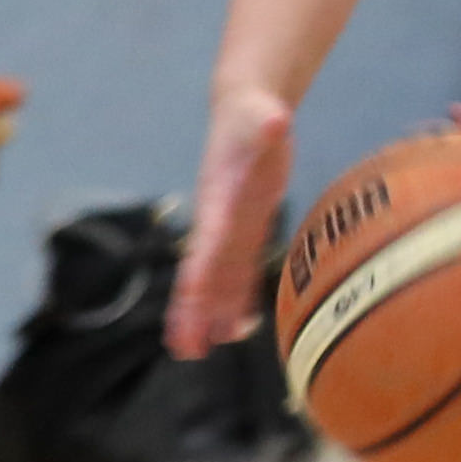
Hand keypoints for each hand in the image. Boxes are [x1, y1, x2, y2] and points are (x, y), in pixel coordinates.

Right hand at [169, 85, 293, 358]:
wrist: (245, 110)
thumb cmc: (254, 113)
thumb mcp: (262, 115)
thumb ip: (267, 122)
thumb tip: (276, 119)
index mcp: (219, 198)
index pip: (206, 241)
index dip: (198, 273)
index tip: (190, 299)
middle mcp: (218, 220)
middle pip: (203, 272)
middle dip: (191, 310)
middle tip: (183, 349)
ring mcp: (231, 227)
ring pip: (216, 278)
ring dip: (208, 313)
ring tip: (198, 351)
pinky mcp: (248, 228)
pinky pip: (238, 270)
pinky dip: (235, 298)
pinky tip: (236, 328)